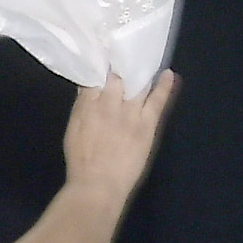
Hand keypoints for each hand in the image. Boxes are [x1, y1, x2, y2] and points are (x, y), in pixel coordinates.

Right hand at [61, 70, 178, 203]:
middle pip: (117, 77)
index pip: (94, 77)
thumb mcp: (73, 130)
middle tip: (126, 56)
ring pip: (138, 84)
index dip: (101, 66)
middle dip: (121, 65)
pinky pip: (157, 99)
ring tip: (145, 62)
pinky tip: (168, 74)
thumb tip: (88, 87)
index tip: (105, 58)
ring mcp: (130, 112)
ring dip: (142, 72)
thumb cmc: (82, 162)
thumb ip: (81, 107)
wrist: (98, 186)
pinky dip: (164, 85)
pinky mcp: (146, 123)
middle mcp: (109, 104)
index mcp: (87, 106)